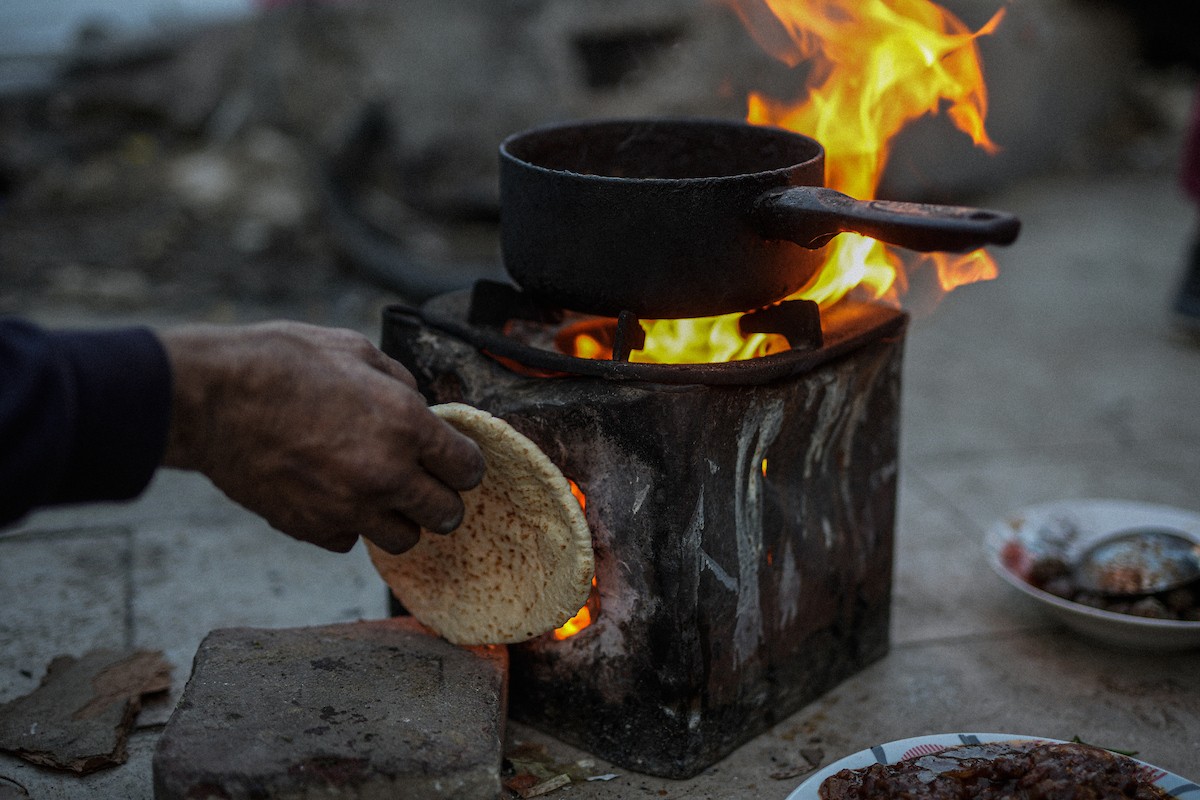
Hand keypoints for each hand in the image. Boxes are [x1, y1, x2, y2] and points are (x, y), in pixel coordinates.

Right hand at [158, 321, 483, 554]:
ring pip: (403, 540)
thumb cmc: (281, 363)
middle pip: (446, 515)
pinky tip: (333, 496)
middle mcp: (386, 474)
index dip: (465, 465)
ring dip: (400, 518)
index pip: (468, 469)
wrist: (212, 398)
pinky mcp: (311, 528)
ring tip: (380, 494)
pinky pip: (350, 540)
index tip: (455, 462)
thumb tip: (420, 405)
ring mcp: (349, 507)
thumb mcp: (355, 351)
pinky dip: (348, 524)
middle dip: (442, 499)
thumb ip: (400, 384)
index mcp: (406, 425)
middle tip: (426, 484)